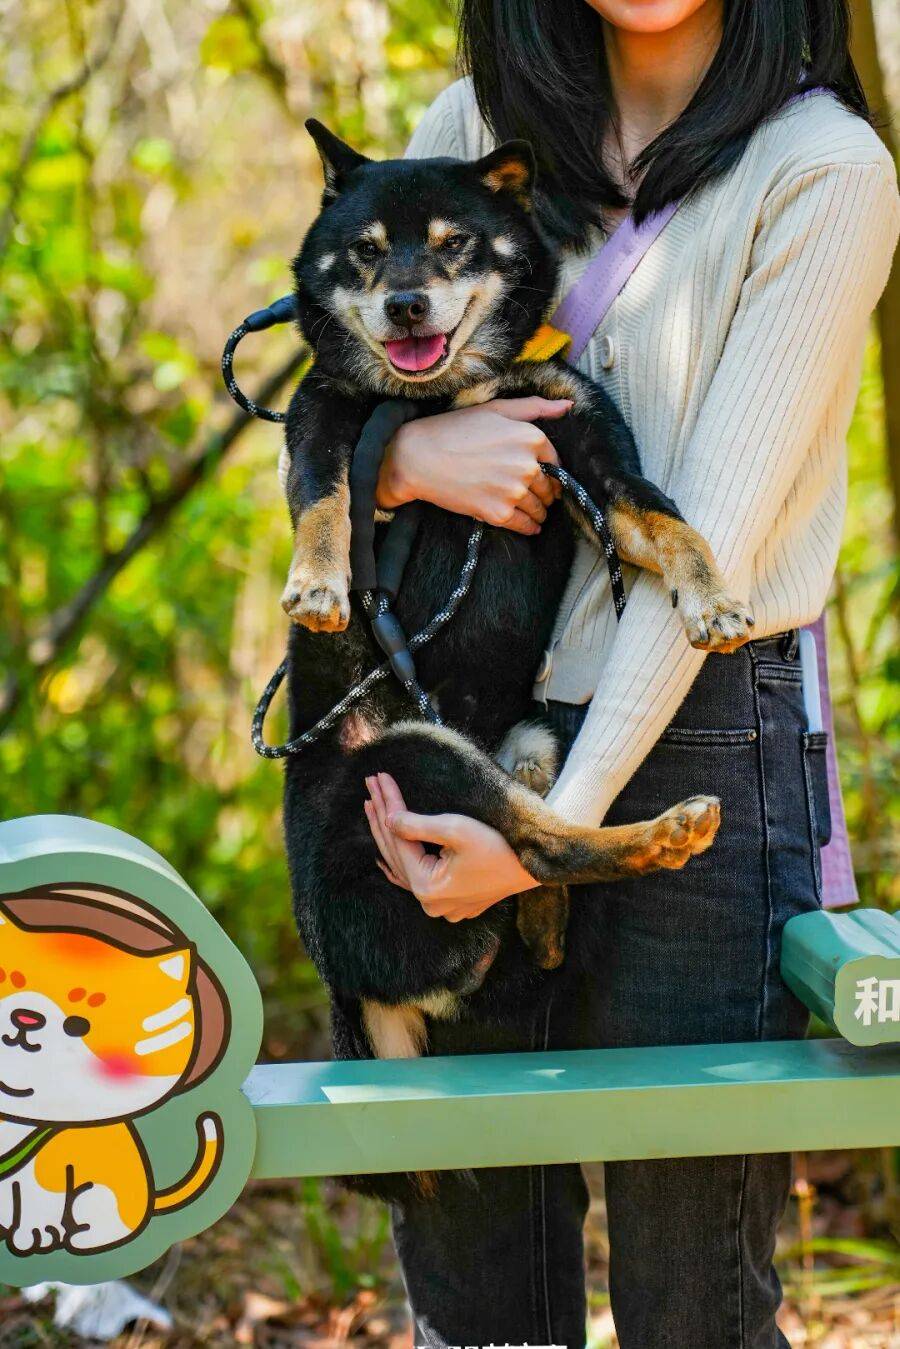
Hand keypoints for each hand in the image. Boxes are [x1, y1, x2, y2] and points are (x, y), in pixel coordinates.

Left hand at [364, 773, 538, 920]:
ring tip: (374, 808)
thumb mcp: (456, 829)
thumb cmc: (500, 845)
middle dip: (382, 817)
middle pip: (397, 853)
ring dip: (390, 836)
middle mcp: (431, 903)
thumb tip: (387, 818)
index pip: (398, 839)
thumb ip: (416, 825)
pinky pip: (417, 880)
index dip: (386, 806)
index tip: (377, 779)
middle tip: (371, 785)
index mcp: (428, 888)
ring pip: (405, 866)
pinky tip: (384, 859)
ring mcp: (442, 905)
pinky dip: (402, 865)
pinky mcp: (453, 900)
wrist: (536, 864)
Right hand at [376, 397, 569, 535]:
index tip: (544, 477)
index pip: (556, 462)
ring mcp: (514, 491)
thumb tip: (568, 406)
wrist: (419, 457)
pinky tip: (529, 525)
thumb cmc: (456, 429)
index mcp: (531, 437)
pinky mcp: (498, 513)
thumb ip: (535, 407)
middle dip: (546, 492)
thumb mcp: (496, 409)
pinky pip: (526, 526)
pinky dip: (530, 527)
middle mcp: (527, 465)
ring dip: (539, 512)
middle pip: (550, 487)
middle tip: (536, 495)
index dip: (551, 471)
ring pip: (540, 508)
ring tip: (533, 511)